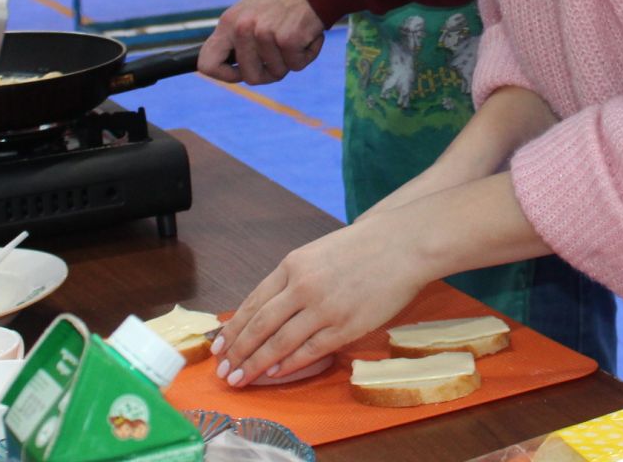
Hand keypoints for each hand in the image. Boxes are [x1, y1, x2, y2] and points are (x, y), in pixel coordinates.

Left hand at [200, 0, 325, 84]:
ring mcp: (264, 34)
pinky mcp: (288, 39)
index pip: (208, 63)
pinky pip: (298, 65)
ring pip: (277, 72)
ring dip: (291, 59)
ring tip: (296, 34)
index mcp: (228, 22)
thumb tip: (229, 62)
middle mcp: (242, 28)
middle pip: (250, 76)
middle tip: (281, 55)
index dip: (225, 75)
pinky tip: (309, 34)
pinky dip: (308, 54)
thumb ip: (237, 36)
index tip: (241, 72)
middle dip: (269, 72)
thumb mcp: (249, 10)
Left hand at [213, 219, 428, 385]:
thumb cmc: (362, 246)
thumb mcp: (317, 253)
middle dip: (238, 352)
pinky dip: (288, 363)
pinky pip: (309, 350)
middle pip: (260, 326)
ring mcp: (323, 308)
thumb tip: (269, 310)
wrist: (403, 244)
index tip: (219, 346)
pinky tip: (275, 373)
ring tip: (240, 379)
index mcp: (293, 265)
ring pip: (279, 343)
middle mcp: (302, 286)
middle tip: (224, 372)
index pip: (253, 303)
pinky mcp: (345, 326)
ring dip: (256, 364)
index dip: (233, 328)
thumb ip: (293, 278)